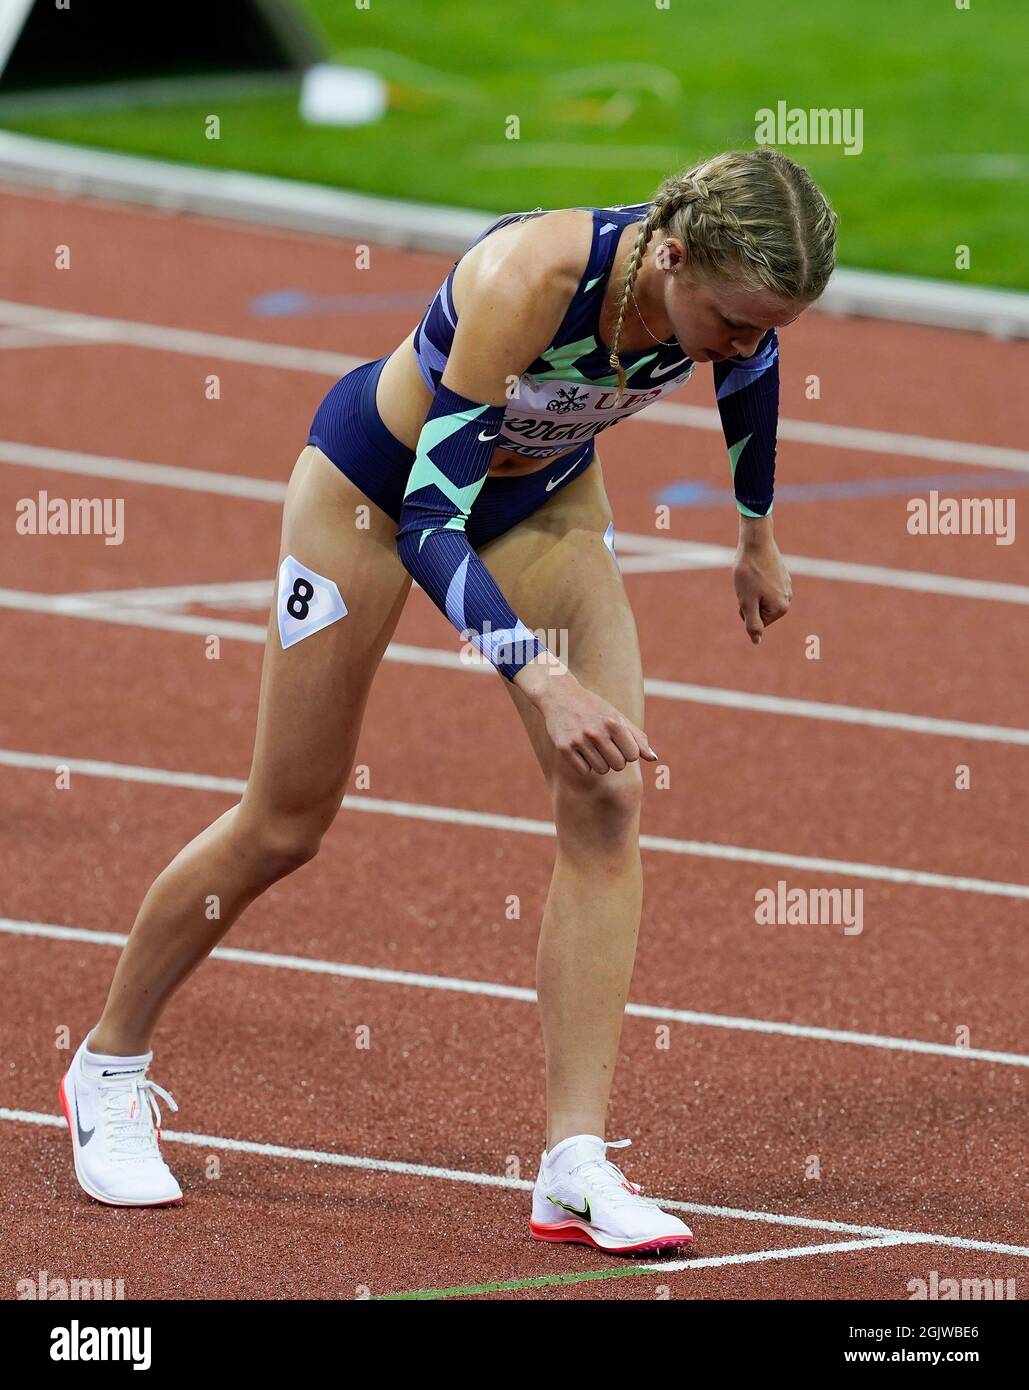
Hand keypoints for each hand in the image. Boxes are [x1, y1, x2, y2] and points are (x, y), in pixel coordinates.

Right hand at [515, 661, 656, 776]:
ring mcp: (579, 740)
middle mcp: (596, 732)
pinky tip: (580, 750)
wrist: (559, 695)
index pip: (633, 755)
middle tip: (606, 746)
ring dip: (600, 763)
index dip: (628, 752)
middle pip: (618, 765)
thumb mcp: (618, 717)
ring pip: (601, 770)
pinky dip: (585, 765)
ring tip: (593, 747)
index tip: (619, 743)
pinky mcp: (564, 748)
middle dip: (615, 759)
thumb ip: (638, 738)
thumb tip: (654, 759)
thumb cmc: (594, 708)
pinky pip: (584, 771)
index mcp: (613, 723)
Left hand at [733, 518, 791, 644]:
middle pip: (760, 610)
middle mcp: (788, 598)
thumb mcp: (746, 602)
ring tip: (752, 576)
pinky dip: (757, 580)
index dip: (745, 610)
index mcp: (781, 608)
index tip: (746, 594)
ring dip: (751, 591)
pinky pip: (764, 586)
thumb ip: (752, 624)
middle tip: (747, 585)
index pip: (757, 622)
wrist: (756, 542)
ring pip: (760, 598)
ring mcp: (786, 586)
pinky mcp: (782, 575)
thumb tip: (756, 641)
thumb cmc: (749, 572)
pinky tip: (757, 569)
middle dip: (749, 601)